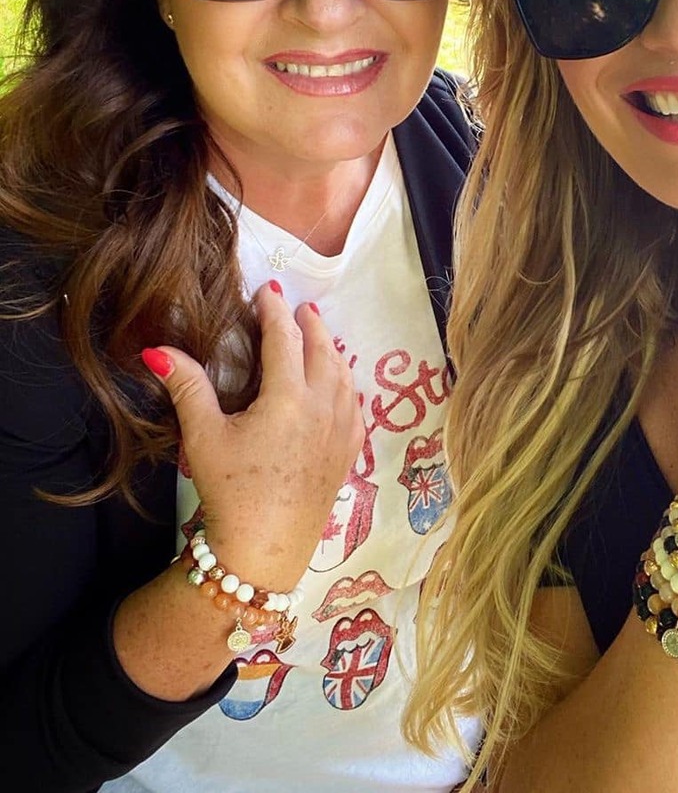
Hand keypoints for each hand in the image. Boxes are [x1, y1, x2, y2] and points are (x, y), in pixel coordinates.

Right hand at [142, 282, 364, 589]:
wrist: (264, 550)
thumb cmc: (231, 492)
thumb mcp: (204, 437)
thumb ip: (187, 387)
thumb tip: (158, 349)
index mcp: (288, 397)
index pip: (284, 338)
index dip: (274, 311)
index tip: (266, 291)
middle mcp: (323, 407)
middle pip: (322, 350)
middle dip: (309, 324)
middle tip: (299, 307)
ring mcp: (341, 430)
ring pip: (344, 375)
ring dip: (331, 350)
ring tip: (319, 337)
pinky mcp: (347, 453)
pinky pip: (355, 404)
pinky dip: (347, 383)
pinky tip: (340, 383)